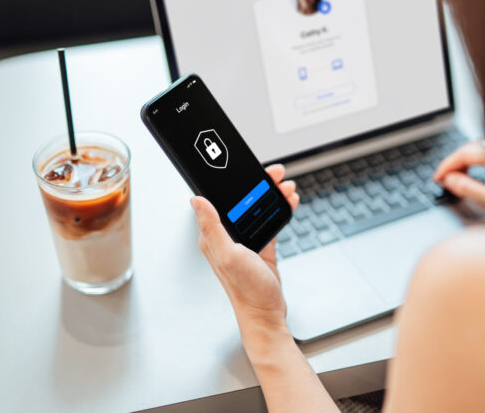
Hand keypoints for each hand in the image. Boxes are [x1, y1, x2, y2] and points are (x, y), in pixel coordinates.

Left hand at [190, 165, 299, 332]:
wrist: (266, 314)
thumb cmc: (246, 290)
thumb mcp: (228, 255)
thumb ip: (212, 227)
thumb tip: (195, 200)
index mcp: (214, 236)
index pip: (223, 199)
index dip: (239, 182)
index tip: (254, 170)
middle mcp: (227, 236)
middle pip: (244, 200)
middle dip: (261, 184)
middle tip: (277, 174)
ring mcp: (245, 241)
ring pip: (258, 208)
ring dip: (273, 195)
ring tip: (287, 188)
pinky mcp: (261, 247)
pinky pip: (269, 221)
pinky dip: (279, 210)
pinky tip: (289, 203)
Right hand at [433, 140, 484, 212]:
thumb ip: (468, 189)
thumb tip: (449, 179)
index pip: (462, 154)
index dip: (446, 166)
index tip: (437, 178)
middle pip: (470, 148)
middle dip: (454, 163)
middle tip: (445, 180)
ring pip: (479, 148)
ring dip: (466, 161)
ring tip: (458, 178)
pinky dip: (478, 160)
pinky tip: (476, 172)